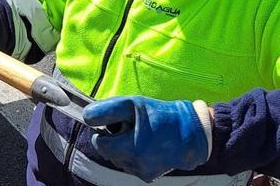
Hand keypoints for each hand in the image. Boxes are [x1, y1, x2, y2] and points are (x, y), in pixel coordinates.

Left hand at [83, 96, 209, 181]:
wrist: (193, 133)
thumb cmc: (161, 116)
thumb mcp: (133, 104)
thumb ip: (106, 110)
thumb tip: (86, 116)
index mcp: (130, 148)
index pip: (100, 144)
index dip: (101, 132)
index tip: (110, 124)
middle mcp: (135, 164)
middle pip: (108, 153)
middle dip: (112, 139)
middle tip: (126, 127)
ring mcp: (142, 172)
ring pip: (118, 159)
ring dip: (121, 148)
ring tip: (137, 135)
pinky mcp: (149, 176)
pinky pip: (130, 165)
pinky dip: (132, 155)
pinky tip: (144, 145)